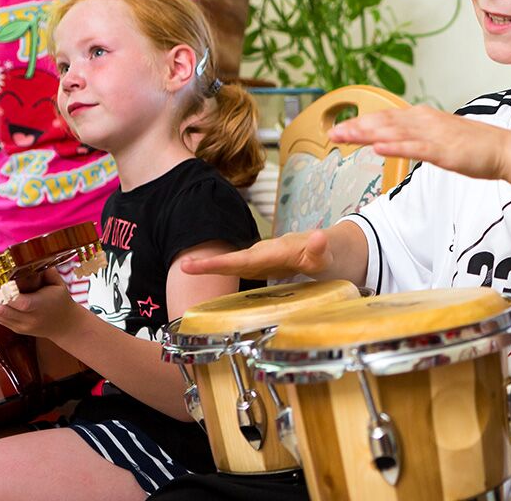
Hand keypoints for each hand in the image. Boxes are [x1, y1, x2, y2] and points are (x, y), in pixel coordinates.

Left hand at [0, 267, 78, 340]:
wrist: (65, 324)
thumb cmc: (61, 301)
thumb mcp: (59, 283)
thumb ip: (47, 271)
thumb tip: (33, 259)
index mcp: (41, 306)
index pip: (19, 301)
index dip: (7, 290)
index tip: (3, 279)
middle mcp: (29, 319)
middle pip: (1, 309)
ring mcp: (21, 326)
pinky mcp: (16, 329)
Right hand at [181, 230, 332, 278]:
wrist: (326, 248)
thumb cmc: (325, 255)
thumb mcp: (325, 256)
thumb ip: (320, 249)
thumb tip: (319, 236)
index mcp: (275, 252)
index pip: (244, 259)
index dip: (222, 264)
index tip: (199, 265)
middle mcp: (264, 253)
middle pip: (233, 260)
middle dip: (209, 264)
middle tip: (184, 267)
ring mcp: (261, 259)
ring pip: (233, 263)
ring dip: (210, 267)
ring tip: (186, 269)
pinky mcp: (261, 266)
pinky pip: (238, 268)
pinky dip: (221, 270)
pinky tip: (204, 273)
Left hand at [329, 105, 509, 180]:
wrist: (504, 149)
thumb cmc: (473, 147)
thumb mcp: (438, 137)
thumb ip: (416, 136)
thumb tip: (395, 139)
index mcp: (422, 117)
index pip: (384, 118)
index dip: (360, 122)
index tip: (339, 129)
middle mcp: (423, 121)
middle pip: (382, 122)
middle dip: (355, 127)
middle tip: (331, 134)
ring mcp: (432, 134)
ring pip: (392, 132)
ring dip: (366, 134)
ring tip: (345, 137)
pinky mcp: (442, 150)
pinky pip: (413, 148)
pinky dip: (394, 146)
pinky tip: (377, 147)